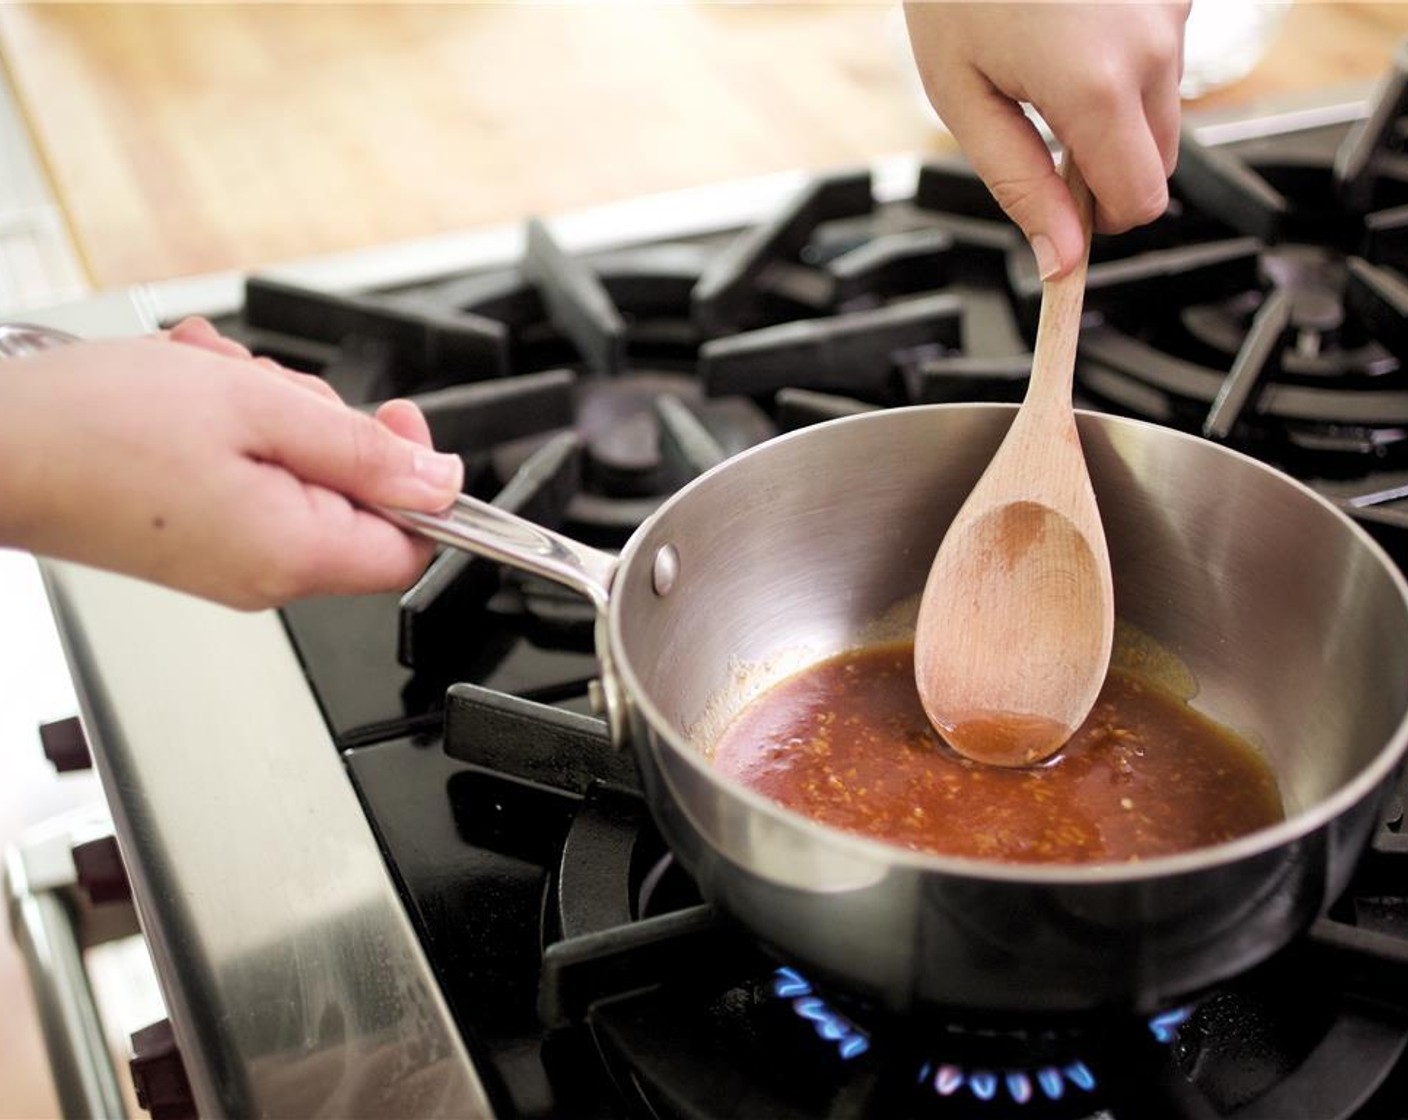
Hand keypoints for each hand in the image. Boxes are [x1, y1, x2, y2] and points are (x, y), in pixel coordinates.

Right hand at [0, 317, 463, 609]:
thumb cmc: (97, 427)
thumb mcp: (258, 409)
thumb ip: (363, 450)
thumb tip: (441, 482)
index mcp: (294, 554)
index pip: (413, 544)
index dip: (421, 481)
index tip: (393, 421)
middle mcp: (266, 573)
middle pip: (355, 498)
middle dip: (323, 423)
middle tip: (266, 387)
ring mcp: (229, 558)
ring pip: (300, 471)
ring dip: (267, 409)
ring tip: (209, 380)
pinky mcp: (196, 537)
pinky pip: (250, 473)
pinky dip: (231, 423)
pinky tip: (188, 393)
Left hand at [904, 1, 1188, 276]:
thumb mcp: (965, 98)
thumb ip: (1019, 185)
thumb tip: (1059, 259)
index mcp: (1097, 87)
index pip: (1140, 201)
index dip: (1100, 221)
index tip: (1066, 217)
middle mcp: (1153, 47)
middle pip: (1159, 164)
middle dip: (1107, 171)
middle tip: (1042, 139)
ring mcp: (1173, 10)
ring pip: (1162, 111)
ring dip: (1115, 114)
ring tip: (1047, 67)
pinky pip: (1162, 57)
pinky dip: (1125, 64)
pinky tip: (1073, 31)